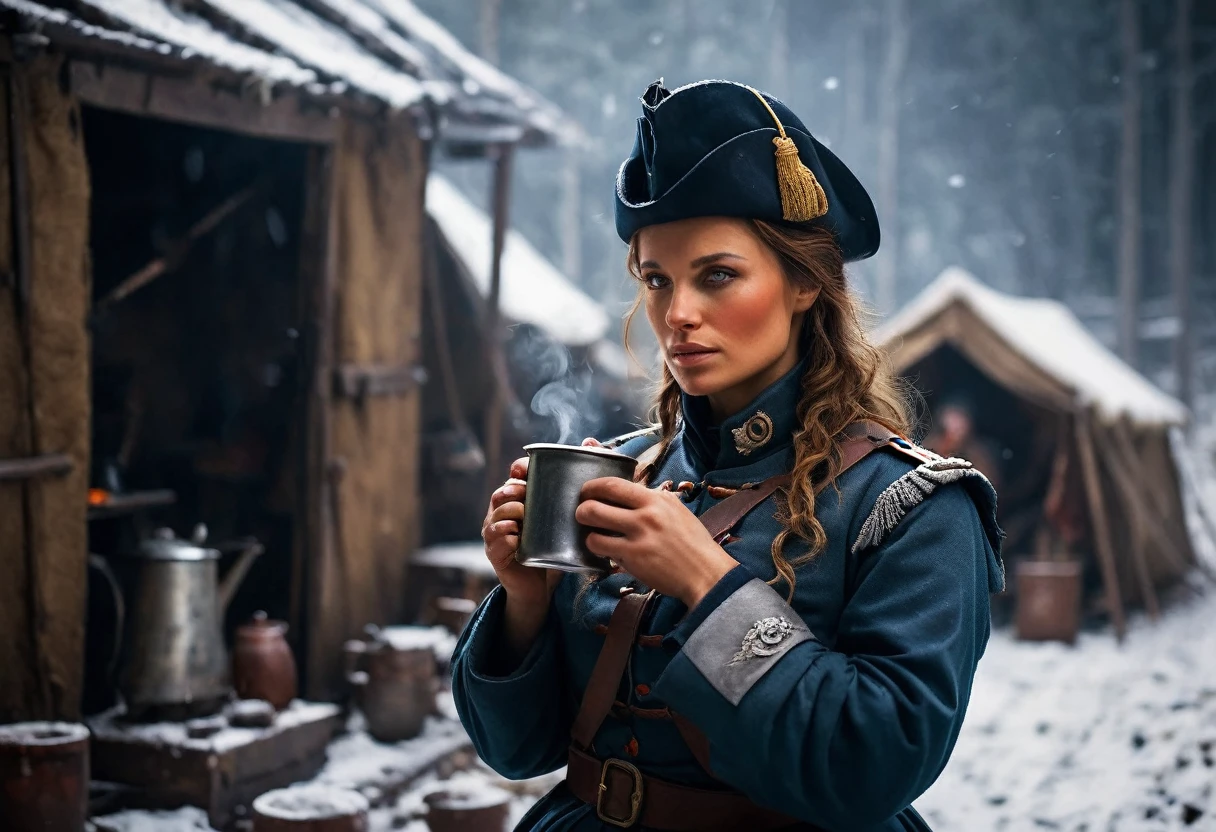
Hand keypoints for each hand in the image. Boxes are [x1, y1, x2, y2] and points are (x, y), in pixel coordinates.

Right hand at [482, 457, 562, 606]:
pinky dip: (510, 538)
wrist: (536, 586)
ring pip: (498, 517)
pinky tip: (520, 542)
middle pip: (501, 495)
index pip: (510, 480)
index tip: (528, 472)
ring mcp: (493, 535)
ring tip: (527, 521)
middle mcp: (498, 516)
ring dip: (513, 514)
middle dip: (516, 493)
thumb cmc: (547, 550)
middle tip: (531, 499)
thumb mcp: (554, 523)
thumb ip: (562, 503)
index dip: (518, 472)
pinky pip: (499, 540)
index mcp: (512, 504)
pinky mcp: (494, 554)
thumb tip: (588, 464)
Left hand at [575, 478, 738, 607]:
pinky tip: (604, 551)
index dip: (594, 486)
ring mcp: (638, 537)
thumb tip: (633, 494)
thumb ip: (654, 501)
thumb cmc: (694, 542)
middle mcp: (645, 515)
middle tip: (582, 512)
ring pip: (594, 527)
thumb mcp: (677, 511)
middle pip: (596, 503)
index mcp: (656, 499)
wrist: (705, 573)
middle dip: (582, 507)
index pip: (614, 484)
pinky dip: (598, 549)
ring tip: (591, 534)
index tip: (588, 490)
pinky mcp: (633, 559)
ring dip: (586, 530)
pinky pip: (602, 549)